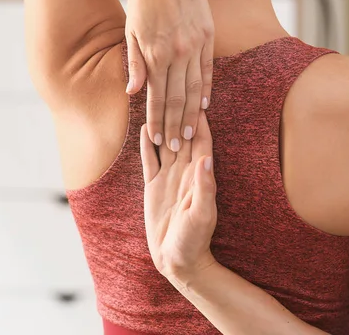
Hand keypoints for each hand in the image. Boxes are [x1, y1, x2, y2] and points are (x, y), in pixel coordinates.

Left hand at [126, 0, 214, 150]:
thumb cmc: (142, 4)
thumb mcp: (131, 34)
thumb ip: (134, 65)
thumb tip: (133, 93)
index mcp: (156, 55)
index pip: (158, 97)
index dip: (158, 120)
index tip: (159, 139)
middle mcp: (178, 53)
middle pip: (179, 98)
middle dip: (177, 125)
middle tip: (177, 147)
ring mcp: (196, 45)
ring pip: (196, 88)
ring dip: (192, 114)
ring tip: (192, 134)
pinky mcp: (208, 35)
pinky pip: (209, 69)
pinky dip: (208, 89)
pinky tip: (206, 106)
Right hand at [139, 111, 216, 281]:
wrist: (177, 258)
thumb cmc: (194, 239)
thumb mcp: (201, 215)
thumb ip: (204, 187)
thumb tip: (205, 158)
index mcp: (198, 175)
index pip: (200, 142)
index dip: (199, 122)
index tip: (198, 99)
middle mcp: (184, 171)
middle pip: (181, 136)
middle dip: (179, 114)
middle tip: (174, 90)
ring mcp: (168, 176)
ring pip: (164, 143)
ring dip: (161, 124)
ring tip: (155, 102)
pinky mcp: (154, 185)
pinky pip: (149, 160)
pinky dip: (146, 144)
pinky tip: (142, 129)